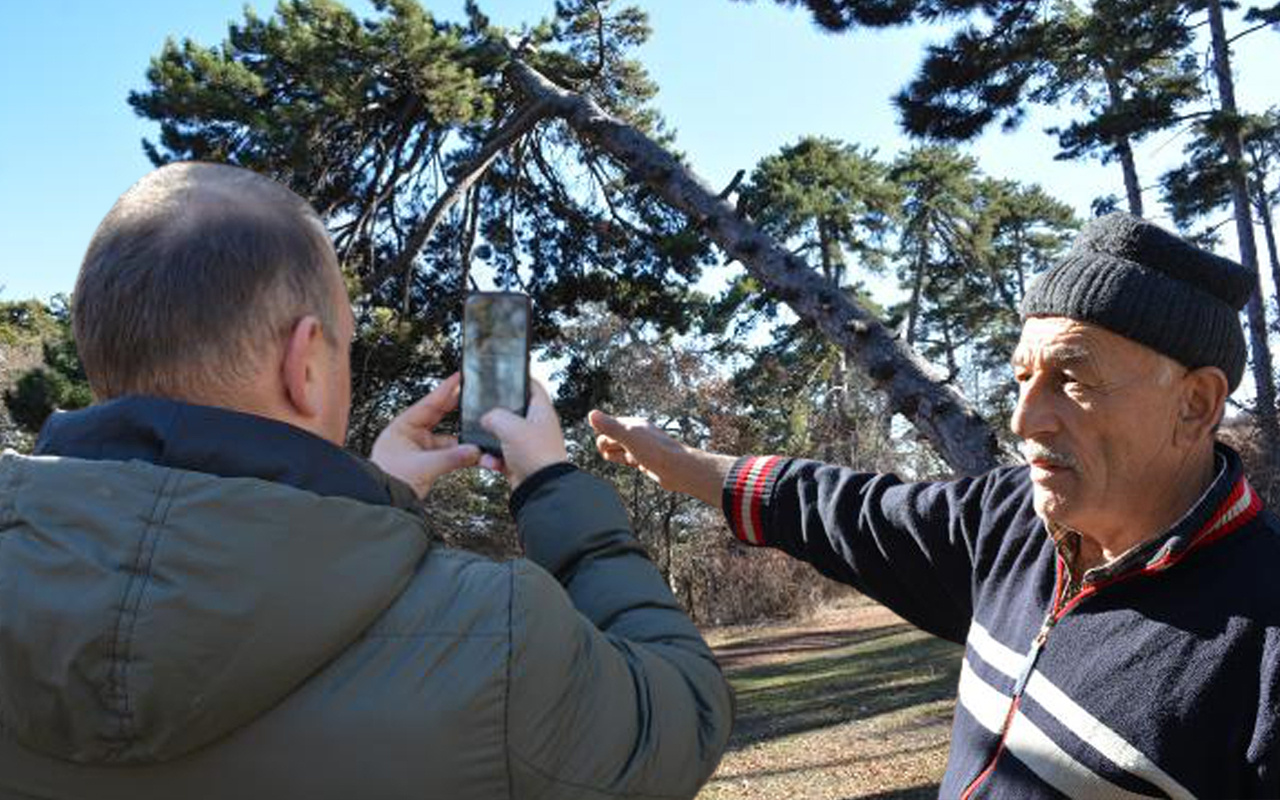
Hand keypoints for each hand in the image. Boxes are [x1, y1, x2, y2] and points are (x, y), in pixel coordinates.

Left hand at [370, 373, 482, 498]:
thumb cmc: (387, 481)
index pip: (429, 403)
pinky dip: (460, 454)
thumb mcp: (423, 466)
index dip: (445, 389)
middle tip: (473, 396)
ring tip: (477, 433)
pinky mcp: (426, 463)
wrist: (380, 503)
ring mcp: (419, 449)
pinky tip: (472, 454)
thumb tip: (474, 451)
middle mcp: (411, 436)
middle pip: (439, 416)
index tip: (459, 377)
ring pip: (447, 437)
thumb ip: (451, 458)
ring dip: (461, 438)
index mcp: (403, 427)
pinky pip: (448, 454)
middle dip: (456, 408)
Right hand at [480, 380, 568, 489]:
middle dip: (497, 413)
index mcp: (542, 412)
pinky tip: (491, 461)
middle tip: (484, 410)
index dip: (519, 378)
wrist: (541, 490)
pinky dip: (493, 458)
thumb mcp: (510, 426)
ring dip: (491, 439)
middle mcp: (537, 426)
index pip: (533, 386)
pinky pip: (501, 455)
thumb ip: (495, 416)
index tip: (505, 375)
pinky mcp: (521, 461)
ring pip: (504, 434)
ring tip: (485, 441)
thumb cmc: (536, 456)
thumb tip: (486, 418)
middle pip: (514, 411)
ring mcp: (529, 444)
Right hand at [588, 410, 733, 506]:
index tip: (612, 446)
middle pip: (612, 439)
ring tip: (631, 460)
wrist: (676, 469)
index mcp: (634, 424)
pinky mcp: (645, 459)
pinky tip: (633, 465)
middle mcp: (637, 433)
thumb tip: (591, 414)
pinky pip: (627, 459)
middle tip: (623, 454)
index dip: (605, 438)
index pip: (608, 427)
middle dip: (610, 448)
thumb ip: (610, 426)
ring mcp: (641, 447)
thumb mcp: (628, 437)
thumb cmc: (655, 451)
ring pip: (619, 450)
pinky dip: (626, 462)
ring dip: (617, 456)